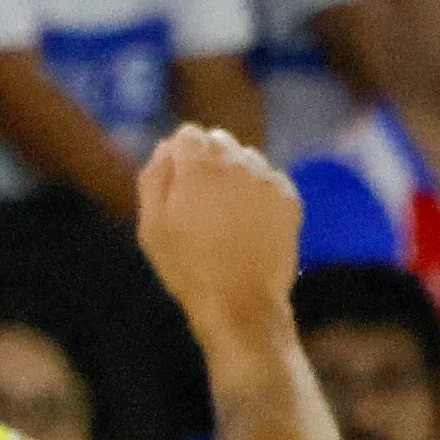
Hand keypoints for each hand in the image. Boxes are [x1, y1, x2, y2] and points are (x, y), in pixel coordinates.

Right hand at [131, 123, 303, 331]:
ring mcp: (266, 179)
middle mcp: (235, 162)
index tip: (181, 185)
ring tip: (229, 217)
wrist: (240, 305)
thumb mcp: (151, 226)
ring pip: (247, 158)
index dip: (181, 158)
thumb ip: (154, 178)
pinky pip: (270, 180)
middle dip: (210, 161)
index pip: (188, 134)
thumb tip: (166, 148)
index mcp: (197, 165)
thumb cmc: (189, 269)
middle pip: (219, 141)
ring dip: (236, 175)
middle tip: (203, 202)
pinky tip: (251, 225)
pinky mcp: (288, 198)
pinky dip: (260, 194)